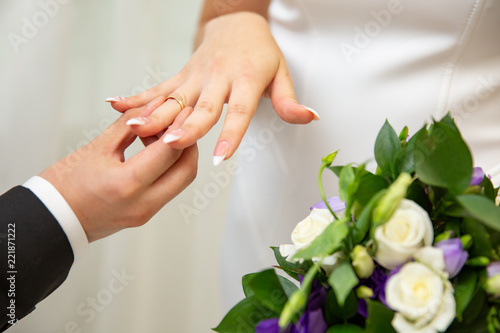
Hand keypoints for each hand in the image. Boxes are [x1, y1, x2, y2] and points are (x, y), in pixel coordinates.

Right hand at [39, 98, 197, 241]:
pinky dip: (168, 168)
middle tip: (179, 122)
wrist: (51, 219)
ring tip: (161, 134)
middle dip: (189, 143)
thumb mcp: (97, 148)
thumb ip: (129, 124)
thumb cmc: (64, 185)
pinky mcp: (144, 216)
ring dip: (179, 156)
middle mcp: (142, 204)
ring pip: (180, 181)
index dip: (180, 126)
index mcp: (127, 184)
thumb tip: (153, 105)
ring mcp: (145, 214)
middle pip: (186, 170)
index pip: (170, 151)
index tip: (181, 109)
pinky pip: (168, 189)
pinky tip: (153, 151)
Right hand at [107, 12, 318, 164]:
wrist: (237, 23)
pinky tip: (115, 105)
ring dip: (153, 115)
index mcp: (244, 79)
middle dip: (184, 128)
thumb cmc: (260, 53)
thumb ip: (290, 101)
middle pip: (200, 107)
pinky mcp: (182, 75)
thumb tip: (310, 118)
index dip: (230, 133)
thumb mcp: (281, 75)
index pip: (238, 110)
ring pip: (173, 99)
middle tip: (169, 145)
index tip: (222, 156)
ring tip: (133, 129)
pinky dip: (137, 98)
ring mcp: (195, 76)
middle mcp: (217, 78)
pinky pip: (158, 88)